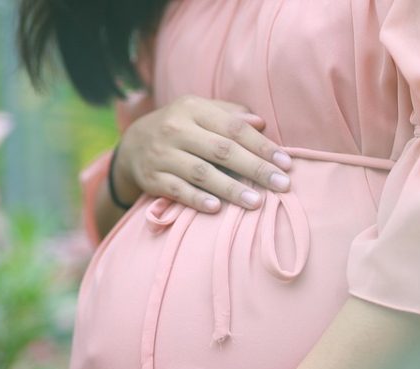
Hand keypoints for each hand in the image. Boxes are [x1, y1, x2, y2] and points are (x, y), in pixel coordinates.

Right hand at [114, 94, 292, 212]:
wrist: (133, 145)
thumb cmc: (180, 128)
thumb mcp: (200, 112)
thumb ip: (230, 115)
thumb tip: (261, 123)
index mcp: (193, 109)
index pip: (234, 128)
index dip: (262, 146)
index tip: (286, 163)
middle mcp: (176, 129)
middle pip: (222, 150)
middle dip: (255, 169)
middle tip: (282, 185)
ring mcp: (162, 154)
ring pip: (202, 172)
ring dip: (231, 189)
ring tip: (256, 202)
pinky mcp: (152, 178)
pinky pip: (177, 190)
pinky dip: (197, 200)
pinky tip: (217, 209)